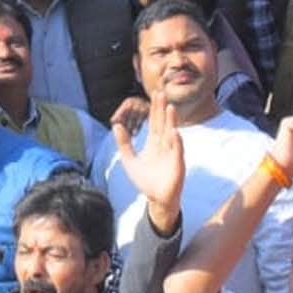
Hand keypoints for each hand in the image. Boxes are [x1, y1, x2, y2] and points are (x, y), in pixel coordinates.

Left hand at [112, 90, 184, 232]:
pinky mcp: (177, 164)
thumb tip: (116, 125)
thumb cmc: (145, 180)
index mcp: (153, 143)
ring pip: (171, 134)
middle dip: (161, 109)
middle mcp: (164, 145)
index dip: (154, 108)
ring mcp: (172, 154)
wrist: (156, 199)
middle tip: (161, 93)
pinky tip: (175, 132)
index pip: (154, 122)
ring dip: (171, 121)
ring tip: (169, 108)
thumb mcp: (129, 160)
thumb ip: (123, 143)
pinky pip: (177, 151)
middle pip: (163, 123)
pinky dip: (176, 142)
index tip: (154, 93)